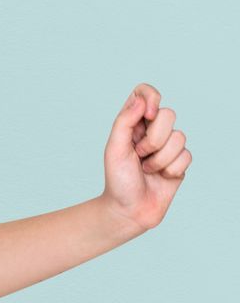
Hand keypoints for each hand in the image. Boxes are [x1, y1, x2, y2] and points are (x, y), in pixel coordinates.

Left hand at [100, 84, 190, 233]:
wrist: (129, 209)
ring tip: (147, 169)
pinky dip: (170, 169)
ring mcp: (168, 145)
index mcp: (132, 123)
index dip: (151, 98)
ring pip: (179, 137)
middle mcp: (151, 130)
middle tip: (139, 154)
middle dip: (153, 139)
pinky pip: (186, 156)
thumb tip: (140, 100)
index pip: (144, 93)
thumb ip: (125, 122)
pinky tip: (160, 177)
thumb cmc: (118, 179)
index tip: (147, 115)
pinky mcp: (180, 161)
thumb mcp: (114, 149)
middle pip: (168, 114)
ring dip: (159, 159)